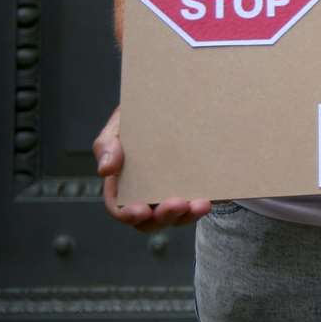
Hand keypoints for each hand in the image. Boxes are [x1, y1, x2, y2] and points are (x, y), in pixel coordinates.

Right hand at [93, 106, 211, 231]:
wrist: (174, 102)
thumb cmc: (138, 118)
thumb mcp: (118, 125)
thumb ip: (108, 145)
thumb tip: (105, 169)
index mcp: (124, 184)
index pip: (120, 208)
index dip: (128, 215)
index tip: (141, 211)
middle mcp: (148, 193)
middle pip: (152, 219)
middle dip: (165, 216)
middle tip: (178, 205)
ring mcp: (174, 191)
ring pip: (178, 216)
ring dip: (189, 215)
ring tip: (201, 205)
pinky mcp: (198, 185)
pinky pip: (201, 202)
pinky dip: (207, 203)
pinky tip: (215, 196)